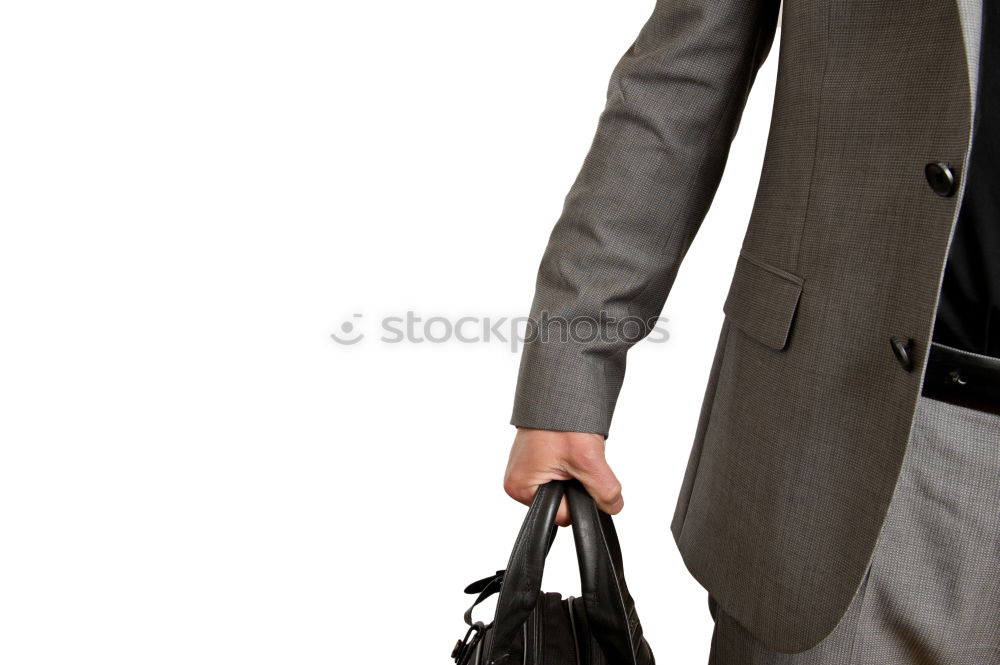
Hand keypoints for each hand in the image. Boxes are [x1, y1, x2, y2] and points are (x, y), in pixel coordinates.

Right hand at [503, 427, 623, 525]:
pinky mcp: (535, 461)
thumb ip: (605, 490)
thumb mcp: (588, 460)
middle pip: (562, 503)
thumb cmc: (560, 419)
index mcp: (520, 487)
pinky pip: (559, 474)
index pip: (561, 515)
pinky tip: (569, 450)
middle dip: (576, 484)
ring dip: (575, 473)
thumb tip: (613, 507)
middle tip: (578, 460)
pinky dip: (570, 464)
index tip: (581, 475)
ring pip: (563, 488)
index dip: (579, 499)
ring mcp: (525, 470)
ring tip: (573, 452)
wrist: (557, 391)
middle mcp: (518, 481)